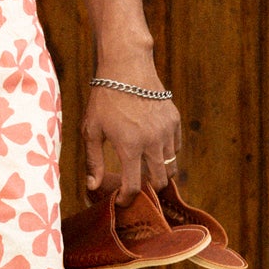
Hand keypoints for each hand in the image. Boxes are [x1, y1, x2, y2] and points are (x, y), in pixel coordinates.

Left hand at [82, 87, 181, 201]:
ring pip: (171, 166)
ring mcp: (167, 131)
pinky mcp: (174, 120)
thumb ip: (93, 161)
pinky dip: (166, 154)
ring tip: (144, 170)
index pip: (134, 186)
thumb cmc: (104, 98)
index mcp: (130, 146)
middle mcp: (152, 142)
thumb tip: (93, 186)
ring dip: (159, 172)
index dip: (127, 199)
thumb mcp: (92, 129)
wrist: (126, 67)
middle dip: (149, 190)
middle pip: (160, 181)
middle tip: (137, 187)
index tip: (122, 201)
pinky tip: (152, 149)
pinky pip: (176, 148)